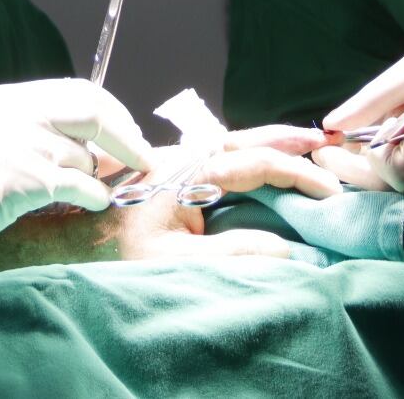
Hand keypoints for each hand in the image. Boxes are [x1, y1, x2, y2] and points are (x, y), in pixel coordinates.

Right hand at [0, 78, 155, 280]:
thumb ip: (43, 134)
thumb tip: (104, 148)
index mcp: (15, 99)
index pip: (83, 91)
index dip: (117, 113)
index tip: (133, 135)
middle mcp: (19, 113)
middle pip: (94, 113)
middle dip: (128, 137)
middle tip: (143, 159)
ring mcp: (18, 145)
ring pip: (85, 156)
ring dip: (102, 176)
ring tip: (102, 190)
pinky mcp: (17, 180)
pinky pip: (76, 185)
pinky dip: (94, 195)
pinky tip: (93, 203)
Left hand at [117, 127, 341, 260]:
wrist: (72, 243)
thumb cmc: (116, 252)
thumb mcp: (177, 262)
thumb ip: (232, 254)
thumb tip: (284, 249)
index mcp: (192, 170)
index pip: (258, 162)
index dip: (299, 174)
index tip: (330, 190)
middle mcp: (188, 158)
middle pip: (250, 141)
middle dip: (291, 142)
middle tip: (328, 144)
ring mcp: (180, 164)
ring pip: (237, 146)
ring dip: (273, 145)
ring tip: (307, 146)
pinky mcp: (175, 176)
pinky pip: (222, 159)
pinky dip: (252, 158)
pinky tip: (266, 166)